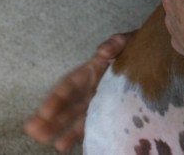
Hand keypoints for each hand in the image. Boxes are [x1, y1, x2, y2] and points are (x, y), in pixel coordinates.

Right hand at [23, 32, 131, 151]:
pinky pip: (88, 124)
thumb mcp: (128, 40)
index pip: (70, 84)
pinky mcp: (104, 110)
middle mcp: (89, 87)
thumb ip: (116, 42)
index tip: (45, 112)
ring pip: (71, 116)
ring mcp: (94, 100)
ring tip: (41, 139)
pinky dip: (75, 134)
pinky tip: (62, 146)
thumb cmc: (138, 47)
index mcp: (91, 70)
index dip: (57, 98)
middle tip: (31, 130)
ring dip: (56, 128)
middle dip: (48, 117)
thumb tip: (103, 50)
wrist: (152, 57)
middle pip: (65, 103)